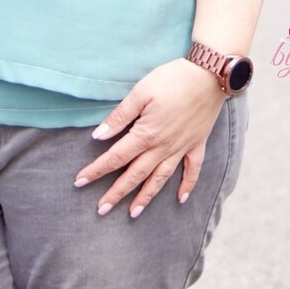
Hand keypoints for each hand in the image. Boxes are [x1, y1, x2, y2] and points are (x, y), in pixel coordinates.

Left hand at [73, 58, 227, 217]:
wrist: (209, 75)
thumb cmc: (172, 79)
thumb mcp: (141, 92)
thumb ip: (119, 116)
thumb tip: (98, 136)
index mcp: (146, 134)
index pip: (116, 158)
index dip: (97, 170)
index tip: (80, 182)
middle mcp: (163, 147)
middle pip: (135, 174)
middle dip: (116, 193)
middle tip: (101, 209)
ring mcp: (181, 148)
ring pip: (160, 178)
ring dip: (146, 197)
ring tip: (133, 213)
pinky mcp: (197, 144)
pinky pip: (193, 170)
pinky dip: (187, 185)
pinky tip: (181, 199)